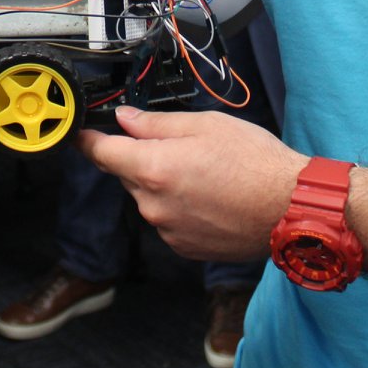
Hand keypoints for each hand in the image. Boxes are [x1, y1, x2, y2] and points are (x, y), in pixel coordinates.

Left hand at [78, 106, 303, 260]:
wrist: (288, 208)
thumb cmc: (255, 162)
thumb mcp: (205, 125)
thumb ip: (157, 124)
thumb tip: (125, 120)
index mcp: (152, 168)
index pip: (101, 153)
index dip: (86, 140)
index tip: (78, 134)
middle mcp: (152, 204)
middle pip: (127, 174)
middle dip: (141, 158)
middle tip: (179, 146)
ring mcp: (167, 229)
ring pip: (148, 197)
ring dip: (162, 183)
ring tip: (204, 173)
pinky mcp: (183, 247)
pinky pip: (167, 219)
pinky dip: (178, 206)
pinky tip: (208, 196)